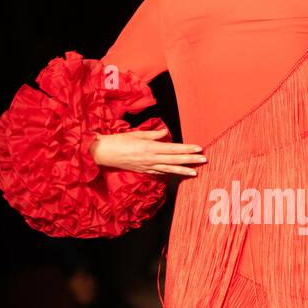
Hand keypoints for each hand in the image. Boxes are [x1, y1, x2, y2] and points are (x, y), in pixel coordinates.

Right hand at [89, 128, 206, 178]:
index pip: (173, 149)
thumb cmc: (119, 141)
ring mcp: (148, 167)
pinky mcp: (144, 171)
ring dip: (183, 170)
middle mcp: (151, 159)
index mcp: (150, 147)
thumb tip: (165, 133)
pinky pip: (160, 172)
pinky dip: (170, 173)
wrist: (104, 153)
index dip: (187, 149)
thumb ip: (153, 135)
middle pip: (174, 160)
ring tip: (195, 172)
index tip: (198, 148)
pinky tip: (178, 173)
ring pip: (169, 169)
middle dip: (190, 160)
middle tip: (203, 159)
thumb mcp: (137, 134)